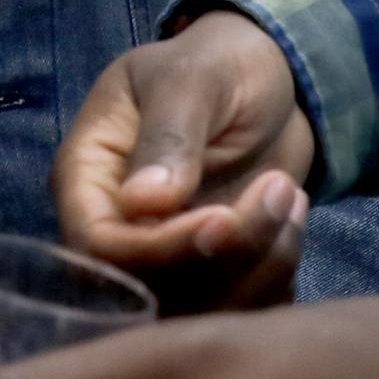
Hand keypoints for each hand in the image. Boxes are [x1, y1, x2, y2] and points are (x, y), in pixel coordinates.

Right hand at [51, 12, 311, 311]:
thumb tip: (141, 203)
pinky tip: (292, 223)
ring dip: (262, 267)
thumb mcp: (192, 81)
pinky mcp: (212, 278)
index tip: (226, 216)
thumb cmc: (218, 64)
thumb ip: (168, 135)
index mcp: (86, 179)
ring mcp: (165, 261)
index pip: (99, 247)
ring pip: (198, 313)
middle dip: (226, 257)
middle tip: (280, 192)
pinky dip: (276, 283)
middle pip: (150, 291)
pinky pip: (237, 314)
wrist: (269, 80)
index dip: (161, 249)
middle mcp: (116, 231)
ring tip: (290, 196)